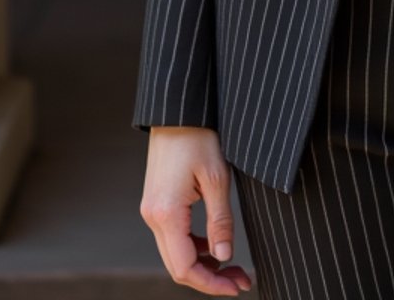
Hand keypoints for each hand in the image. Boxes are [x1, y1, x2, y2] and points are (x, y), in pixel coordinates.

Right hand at [139, 126, 252, 293]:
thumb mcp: (217, 178)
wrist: (177, 110)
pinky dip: (194, 247)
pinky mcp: (157, 203)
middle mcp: (153, 217)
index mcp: (166, 214)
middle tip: (241, 280)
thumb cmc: (198, 136)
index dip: (212, 283)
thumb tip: (224, 256)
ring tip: (233, 266)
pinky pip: (173, 237)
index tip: (237, 286)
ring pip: (175, 254)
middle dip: (210, 278)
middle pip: (178, 266)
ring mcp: (152, 210)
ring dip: (203, 264)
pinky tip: (214, 245)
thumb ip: (220, 221)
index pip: (186, 268)